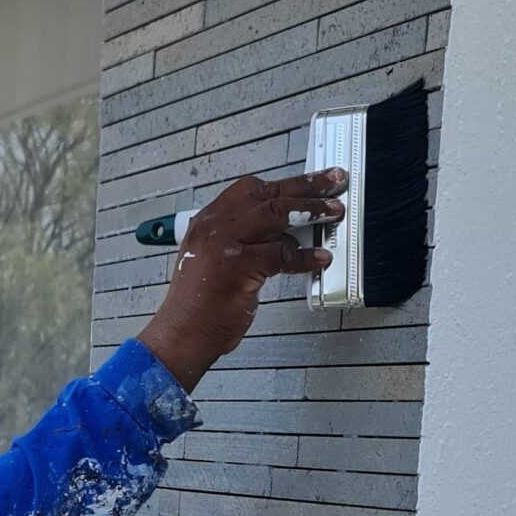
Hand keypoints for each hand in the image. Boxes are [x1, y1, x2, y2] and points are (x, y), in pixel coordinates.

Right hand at [137, 169, 348, 389]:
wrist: (183, 334)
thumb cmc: (199, 305)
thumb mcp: (213, 259)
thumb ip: (240, 240)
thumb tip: (283, 231)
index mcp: (207, 221)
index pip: (250, 188)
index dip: (285, 183)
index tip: (309, 181)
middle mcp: (213, 226)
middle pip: (267, 194)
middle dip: (306, 186)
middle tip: (332, 182)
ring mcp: (224, 243)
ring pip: (276, 213)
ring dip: (311, 211)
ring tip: (332, 213)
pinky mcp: (238, 266)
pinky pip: (282, 253)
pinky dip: (305, 256)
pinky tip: (319, 258)